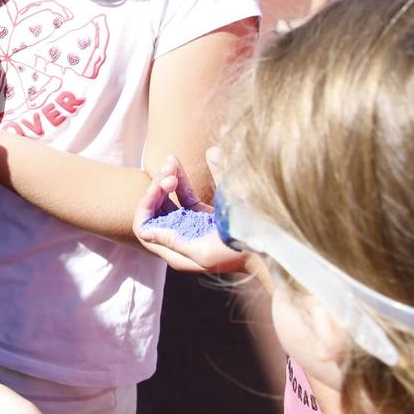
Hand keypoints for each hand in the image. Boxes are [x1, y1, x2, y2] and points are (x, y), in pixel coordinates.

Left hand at [132, 151, 246, 273]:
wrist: (270, 248)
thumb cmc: (237, 254)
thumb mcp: (203, 252)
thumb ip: (173, 239)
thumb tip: (143, 232)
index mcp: (176, 252)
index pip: (145, 227)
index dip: (147, 206)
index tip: (158, 188)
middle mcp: (180, 238)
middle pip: (156, 210)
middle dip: (157, 188)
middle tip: (169, 172)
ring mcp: (191, 225)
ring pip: (169, 199)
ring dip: (166, 178)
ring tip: (171, 159)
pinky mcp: (204, 215)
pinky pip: (184, 194)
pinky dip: (179, 178)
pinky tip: (175, 160)